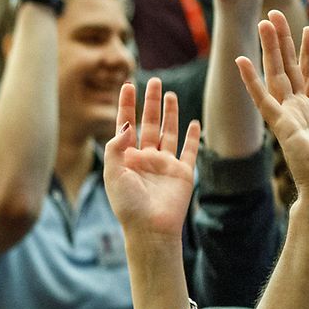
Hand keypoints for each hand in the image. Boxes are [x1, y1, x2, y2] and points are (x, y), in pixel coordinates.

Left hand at [103, 78, 200, 237]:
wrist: (149, 228)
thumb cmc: (127, 204)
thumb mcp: (113, 172)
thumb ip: (116, 146)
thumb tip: (127, 123)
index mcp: (126, 157)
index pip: (126, 124)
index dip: (127, 104)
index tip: (128, 84)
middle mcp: (145, 157)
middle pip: (149, 123)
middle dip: (150, 102)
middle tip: (154, 80)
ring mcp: (165, 164)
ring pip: (169, 132)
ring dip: (170, 113)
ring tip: (169, 94)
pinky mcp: (183, 172)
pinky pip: (189, 151)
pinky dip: (193, 137)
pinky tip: (194, 122)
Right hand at [236, 11, 308, 207]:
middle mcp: (297, 111)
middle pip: (287, 68)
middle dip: (282, 41)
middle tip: (273, 15)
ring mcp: (287, 117)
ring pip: (275, 75)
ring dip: (269, 48)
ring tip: (264, 22)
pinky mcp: (281, 125)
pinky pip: (263, 98)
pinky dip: (251, 79)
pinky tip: (242, 60)